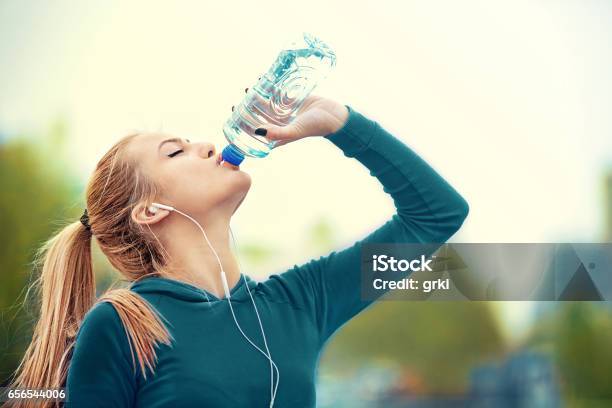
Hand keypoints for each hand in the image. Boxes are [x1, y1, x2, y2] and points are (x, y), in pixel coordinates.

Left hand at [232, 90, 348, 147]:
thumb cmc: (316, 127)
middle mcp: (281, 124)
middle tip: (239, 101)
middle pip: (260, 116)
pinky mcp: (293, 100)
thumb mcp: (294, 131)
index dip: (245, 126)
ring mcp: (287, 112)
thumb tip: (257, 131)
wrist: (334, 115)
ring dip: (258, 96)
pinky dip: (270, 87)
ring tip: (249, 89)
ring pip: (268, 103)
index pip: (257, 132)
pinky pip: (278, 93)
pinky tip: (263, 79)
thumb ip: (276, 133)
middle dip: (249, 109)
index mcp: (279, 134)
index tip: (235, 117)